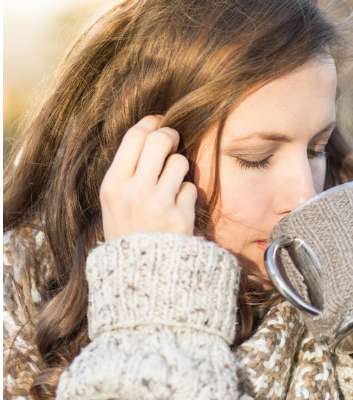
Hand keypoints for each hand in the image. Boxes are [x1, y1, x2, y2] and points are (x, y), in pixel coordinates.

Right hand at [100, 115, 196, 241]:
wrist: (141, 277)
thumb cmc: (129, 234)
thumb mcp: (114, 203)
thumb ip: (128, 172)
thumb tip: (150, 133)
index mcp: (112, 185)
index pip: (134, 137)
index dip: (151, 123)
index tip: (159, 122)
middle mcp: (133, 191)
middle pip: (159, 140)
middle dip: (171, 136)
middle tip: (174, 143)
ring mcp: (157, 203)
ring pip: (180, 162)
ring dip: (181, 169)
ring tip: (173, 186)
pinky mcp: (180, 216)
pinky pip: (192, 187)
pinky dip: (188, 195)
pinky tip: (179, 209)